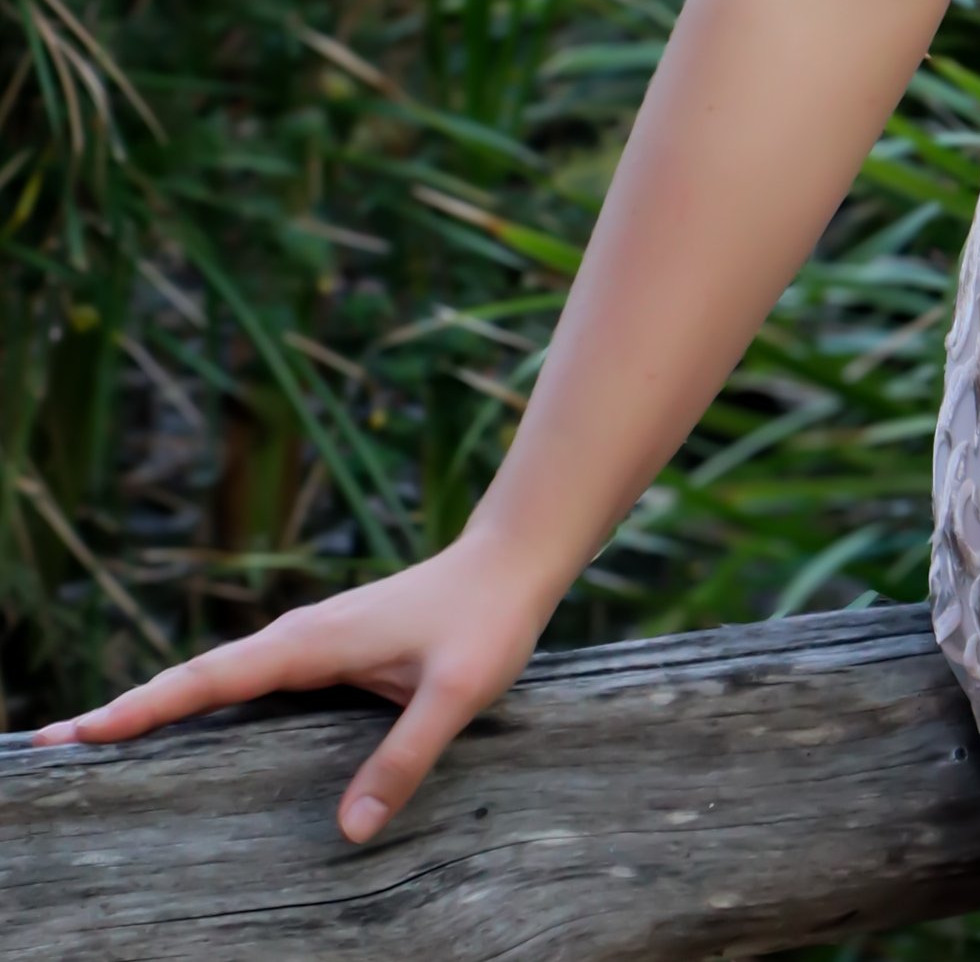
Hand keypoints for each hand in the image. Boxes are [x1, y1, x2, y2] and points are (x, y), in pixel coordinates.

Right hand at [27, 533, 558, 844]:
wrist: (512, 562)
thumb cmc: (486, 622)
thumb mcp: (455, 694)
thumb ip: (403, 758)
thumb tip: (347, 833)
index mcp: (312, 642)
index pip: (211, 681)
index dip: (146, 708)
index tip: (83, 732)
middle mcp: (299, 637)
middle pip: (196, 678)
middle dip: (126, 710)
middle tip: (53, 745)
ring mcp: (310, 640)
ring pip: (218, 677)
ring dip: (159, 703)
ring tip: (97, 741)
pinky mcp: (324, 648)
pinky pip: (246, 679)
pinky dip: (202, 697)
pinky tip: (188, 725)